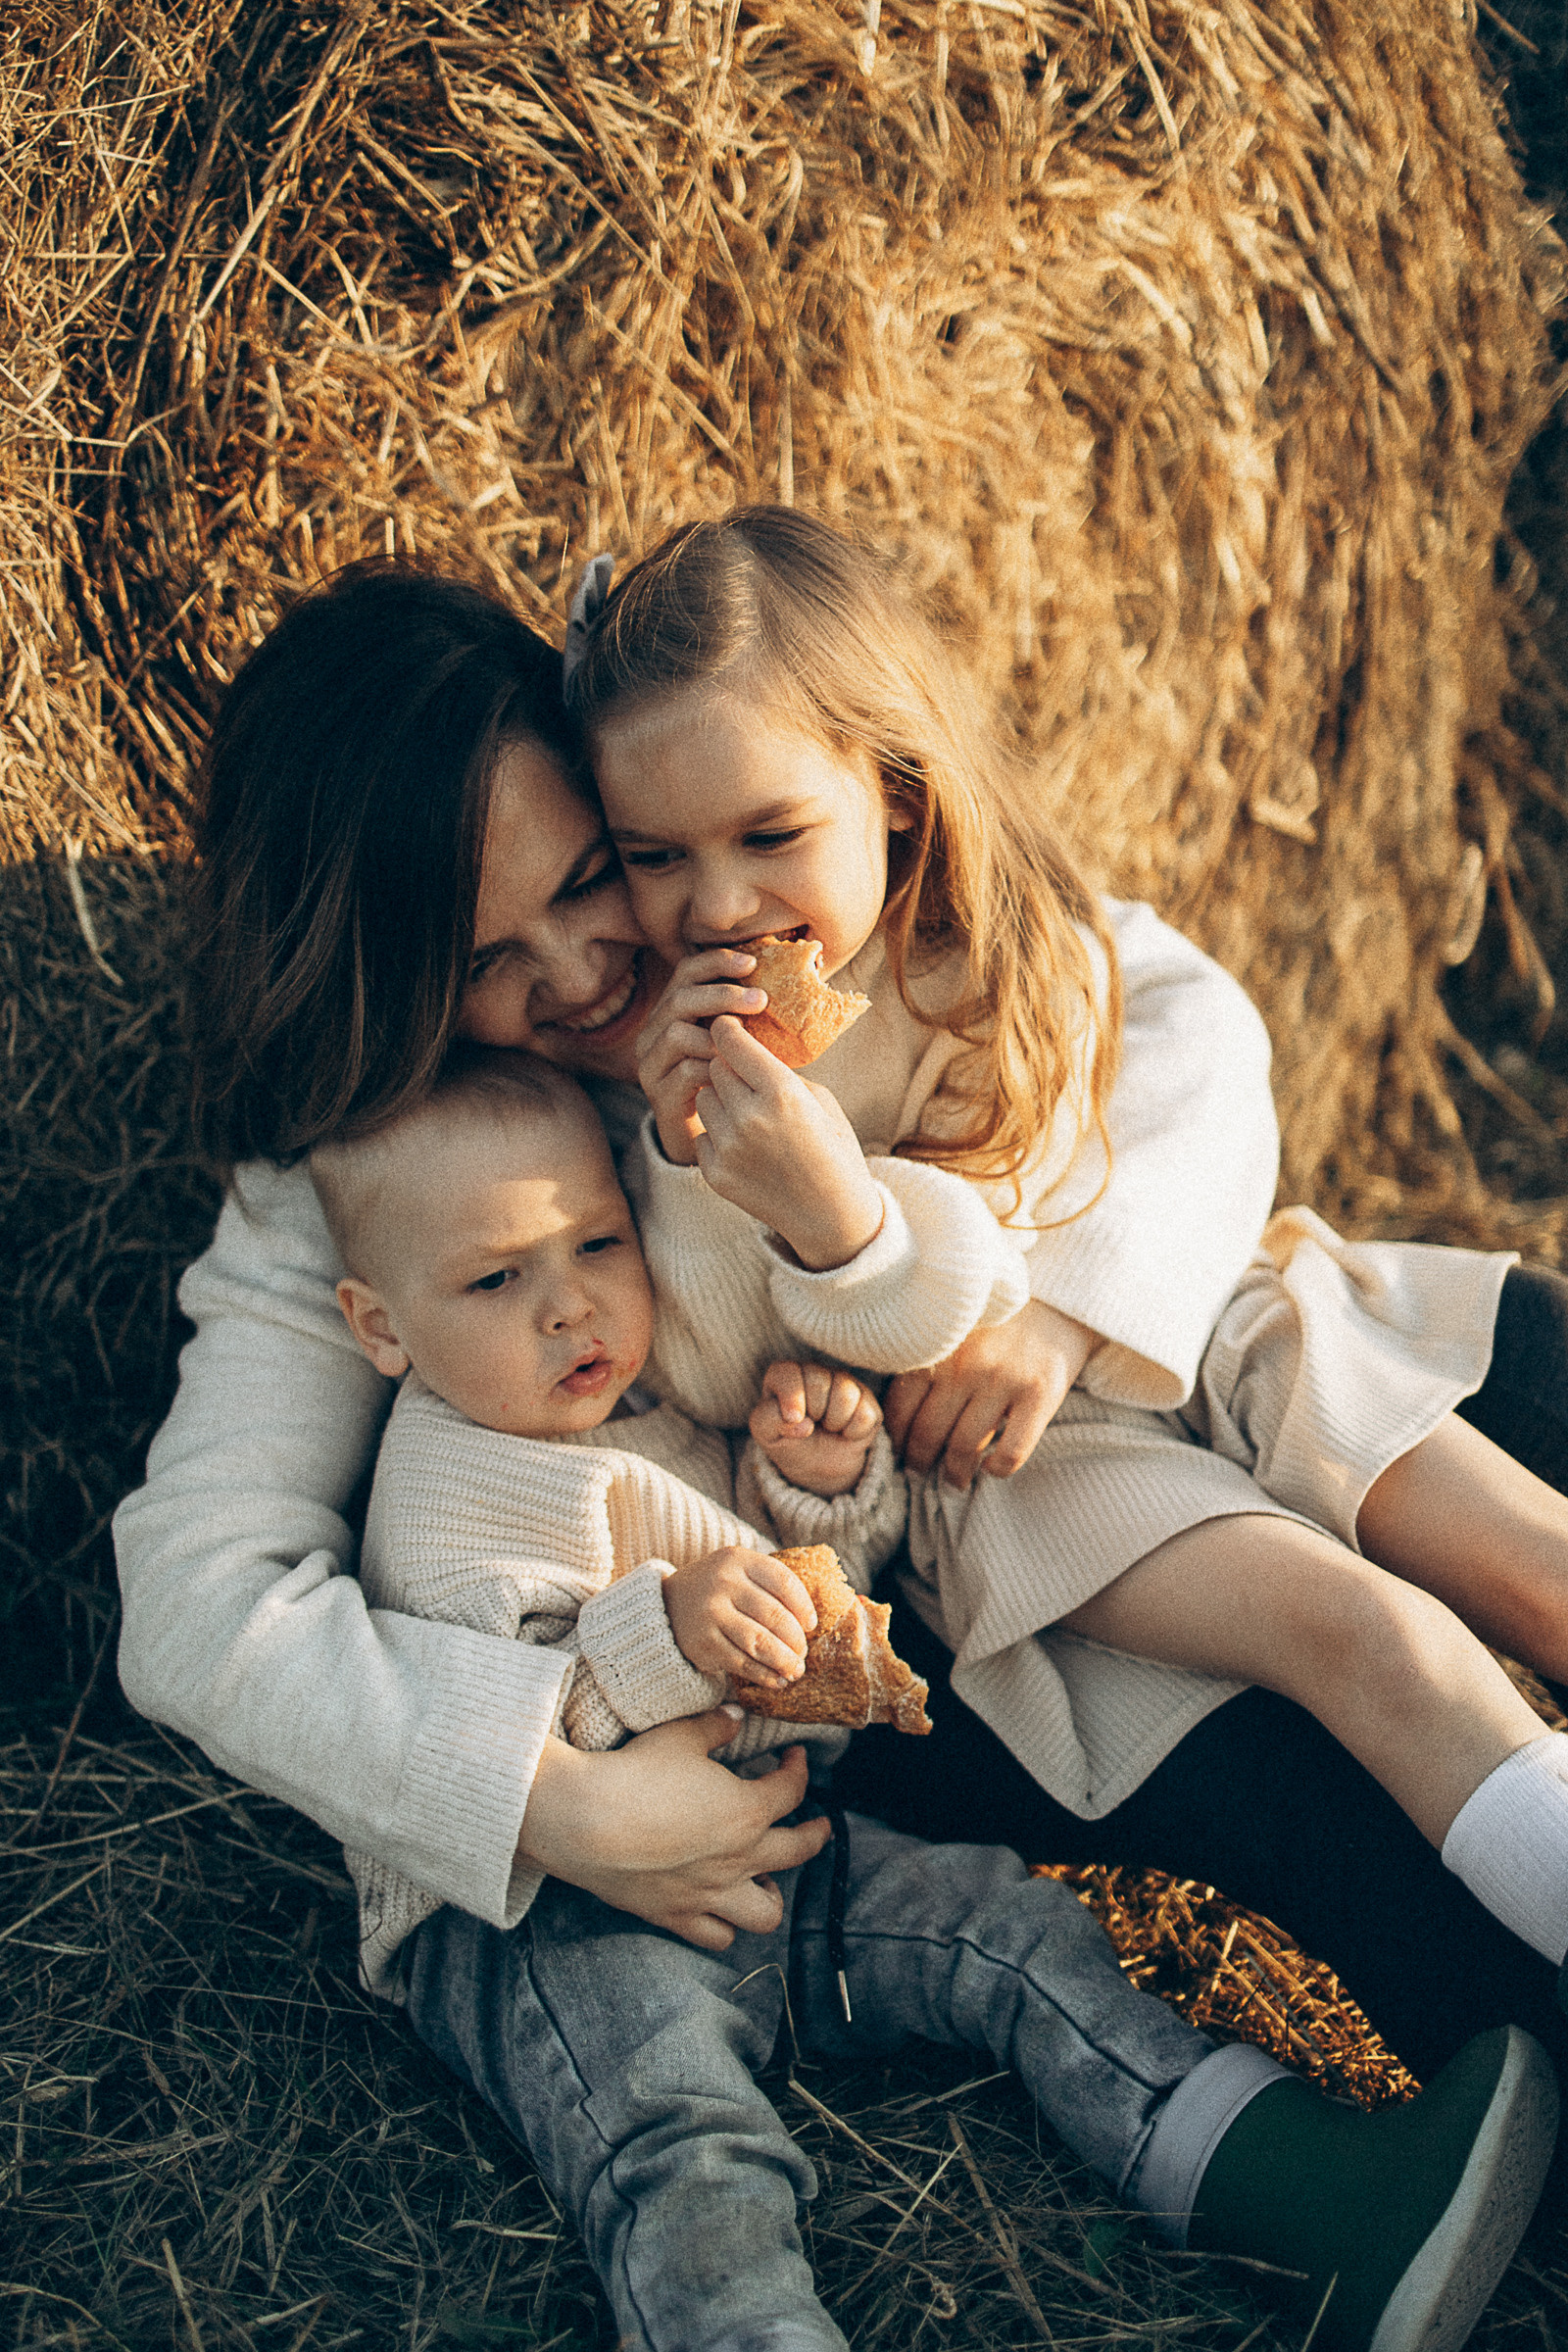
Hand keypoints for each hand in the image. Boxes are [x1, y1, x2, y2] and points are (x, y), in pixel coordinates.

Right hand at [515, 1710, 831, 1949]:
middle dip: (814, 1834)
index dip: (799, 1769)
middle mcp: (738, 1859)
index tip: (794, 1757)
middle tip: (818, 1824)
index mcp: (747, 1811)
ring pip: (766, 1913)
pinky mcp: (676, 1916)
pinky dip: (725, 1926)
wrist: (583, 1821)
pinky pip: (717, 1936)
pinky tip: (719, 1908)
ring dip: (774, 1894)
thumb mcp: (679, 1736)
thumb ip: (715, 1727)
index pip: (792, 1790)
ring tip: (768, 1879)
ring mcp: (709, 1894)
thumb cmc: (634, 1773)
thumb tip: (735, 1717)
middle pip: (797, 1851)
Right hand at [636, 948, 766, 1164]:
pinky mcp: (659, 1094)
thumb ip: (748, 1011)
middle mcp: (654, 1032)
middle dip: (723, 995)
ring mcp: (651, 1064)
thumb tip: (787, 978)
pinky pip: (684, 1072)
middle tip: (761, 1000)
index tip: (754, 962)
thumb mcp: (739, 1039)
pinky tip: (738, 1071)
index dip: (716, 961)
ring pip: (676, 1033)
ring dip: (718, 1034)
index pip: (686, 971)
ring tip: (750, 1042)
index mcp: (672, 1010)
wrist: (716, 1135)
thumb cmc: (735, 1079)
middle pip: (680, 999)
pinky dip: (714, 1068)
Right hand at [663, 1545, 817, 1686]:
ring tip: (795, 1671)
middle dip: (796, 1640)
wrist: (666, 1607)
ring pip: (761, 1642)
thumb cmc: (717, 1591)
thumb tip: (809, 1621)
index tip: (811, 1624)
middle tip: (802, 1654)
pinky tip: (776, 1680)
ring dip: (784, 1661)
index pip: (783, 1582)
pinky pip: (743, 1663)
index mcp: (738, 1559)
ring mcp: (711, 1613)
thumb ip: (768, 1586)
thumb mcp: (737, 1572)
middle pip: (775, 1616)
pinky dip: (764, 1675)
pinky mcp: (704, 1642)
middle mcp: (723, 1583)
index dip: (803, 1606)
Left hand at [689, 1017, 882, 1269]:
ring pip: (704, 1098)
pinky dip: (719, 1134)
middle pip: (715, 1067)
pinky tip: (747, 1147)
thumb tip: (745, 1047)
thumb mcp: (819, 1099)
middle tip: (748, 1078)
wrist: (831, 1215)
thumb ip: (779, 1072)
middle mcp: (749, 1117)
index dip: (727, 1029)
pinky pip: (703, 1134)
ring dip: (721, 1100)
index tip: (727, 1025)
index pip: (731, 1042)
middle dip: (729, 1067)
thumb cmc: (833, 1149)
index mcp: (782, 1093)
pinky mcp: (715, 1172)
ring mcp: (728, 1148)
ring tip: (750, 1116)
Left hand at [751, 1361, 881, 1497]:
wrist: (815, 1464)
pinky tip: (844, 1432)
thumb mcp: (765, 1433)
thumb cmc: (786, 1439)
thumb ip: (769, 1420)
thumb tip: (803, 1424)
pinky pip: (866, 1414)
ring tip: (827, 1426)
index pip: (788, 1371)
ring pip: (845, 1395)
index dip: (791, 1397)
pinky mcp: (866, 1399)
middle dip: (813, 1412)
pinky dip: (853, 1432)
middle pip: (818, 1382)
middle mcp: (816, 1371)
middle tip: (810, 1424)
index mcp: (785, 1374)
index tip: (793, 1419)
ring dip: (834, 1421)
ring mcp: (844, 1382)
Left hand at [885, 1297, 1093, 1488]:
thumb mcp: (954, 1335)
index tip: (900, 1451)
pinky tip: (992, 1468)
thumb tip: (902, 1422)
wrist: (1059, 1303)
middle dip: (920, 1462)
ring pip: (965, 1448)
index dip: (897, 1439)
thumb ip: (930, 1366)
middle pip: (928, 1433)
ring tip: (955, 1480)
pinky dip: (997, 1470)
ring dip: (955, 1474)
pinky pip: (1011, 1452)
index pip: (901, 1408)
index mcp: (938, 1350)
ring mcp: (1003, 1380)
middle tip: (921, 1473)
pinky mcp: (1039, 1395)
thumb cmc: (997, 1325)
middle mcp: (966, 1365)